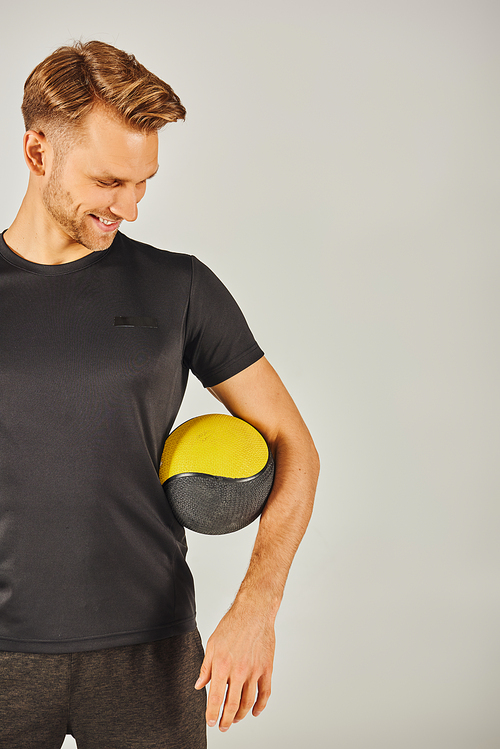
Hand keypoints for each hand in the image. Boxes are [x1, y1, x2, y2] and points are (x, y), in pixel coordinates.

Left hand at [194, 603, 274, 730]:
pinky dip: (261, 706)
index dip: (212, 714)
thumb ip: (205, 667)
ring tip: (235, 719)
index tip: (211, 722)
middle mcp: (238, 671)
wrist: (254, 612)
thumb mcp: (212, 644)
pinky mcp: (266, 668)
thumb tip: (199, 685)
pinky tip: (255, 711)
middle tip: (222, 726)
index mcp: (222, 666)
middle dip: (226, 720)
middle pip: (232, 705)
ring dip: (241, 716)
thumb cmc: (232, 625)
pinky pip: (265, 693)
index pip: (216, 698)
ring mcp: (254, 671)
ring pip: (248, 703)